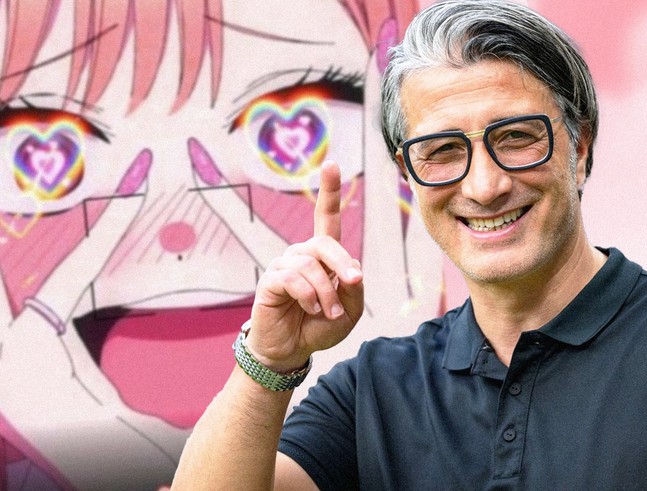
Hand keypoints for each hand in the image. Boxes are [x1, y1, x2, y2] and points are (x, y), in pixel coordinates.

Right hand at [246, 161, 364, 371]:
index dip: (329, 192)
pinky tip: (310, 310)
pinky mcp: (270, 280)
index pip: (326, 218)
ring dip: (326, 292)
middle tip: (352, 284)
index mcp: (322, 256)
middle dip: (342, 263)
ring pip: (310, 264)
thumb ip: (354, 289)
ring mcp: (283, 265)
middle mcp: (302, 254)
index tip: (332, 164)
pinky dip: (309, 297)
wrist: (292, 350)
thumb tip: (353, 271)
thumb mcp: (350, 311)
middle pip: (324, 242)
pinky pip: (293, 278)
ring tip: (327, 313)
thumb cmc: (319, 327)